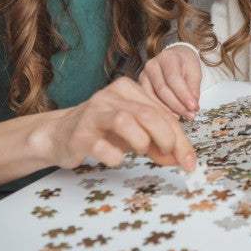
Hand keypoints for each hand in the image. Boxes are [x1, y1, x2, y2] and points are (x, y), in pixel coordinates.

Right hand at [37, 77, 196, 170]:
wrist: (60, 135)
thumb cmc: (103, 132)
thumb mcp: (135, 133)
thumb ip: (159, 143)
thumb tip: (184, 160)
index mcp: (129, 89)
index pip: (162, 113)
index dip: (180, 139)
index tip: (190, 161)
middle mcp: (111, 96)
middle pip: (148, 114)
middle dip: (167, 139)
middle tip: (170, 157)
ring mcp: (93, 113)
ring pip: (125, 121)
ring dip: (141, 142)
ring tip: (141, 151)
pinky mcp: (79, 134)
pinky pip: (102, 147)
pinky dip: (115, 156)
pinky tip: (115, 158)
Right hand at [139, 45, 201, 118]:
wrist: (175, 58)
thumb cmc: (185, 64)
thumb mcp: (195, 72)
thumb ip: (194, 88)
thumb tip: (192, 106)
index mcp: (167, 58)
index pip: (174, 78)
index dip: (184, 95)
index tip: (194, 107)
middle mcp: (152, 65)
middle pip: (162, 89)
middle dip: (178, 105)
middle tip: (190, 115)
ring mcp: (143, 76)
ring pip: (153, 97)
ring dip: (168, 110)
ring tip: (182, 117)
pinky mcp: (140, 86)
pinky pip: (148, 101)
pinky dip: (160, 110)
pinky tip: (169, 116)